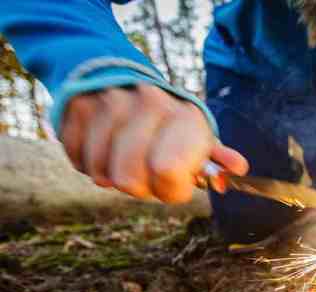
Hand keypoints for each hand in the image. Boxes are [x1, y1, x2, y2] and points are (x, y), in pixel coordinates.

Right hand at [61, 84, 248, 202]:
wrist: (119, 78)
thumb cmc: (167, 124)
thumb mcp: (196, 137)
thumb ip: (215, 158)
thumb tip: (238, 167)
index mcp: (184, 116)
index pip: (168, 172)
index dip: (168, 190)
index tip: (172, 182)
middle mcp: (148, 104)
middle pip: (129, 180)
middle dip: (138, 187)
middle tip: (145, 172)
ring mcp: (108, 102)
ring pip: (101, 173)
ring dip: (112, 175)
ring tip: (124, 157)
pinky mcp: (76, 107)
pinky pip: (78, 160)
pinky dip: (89, 163)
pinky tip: (103, 147)